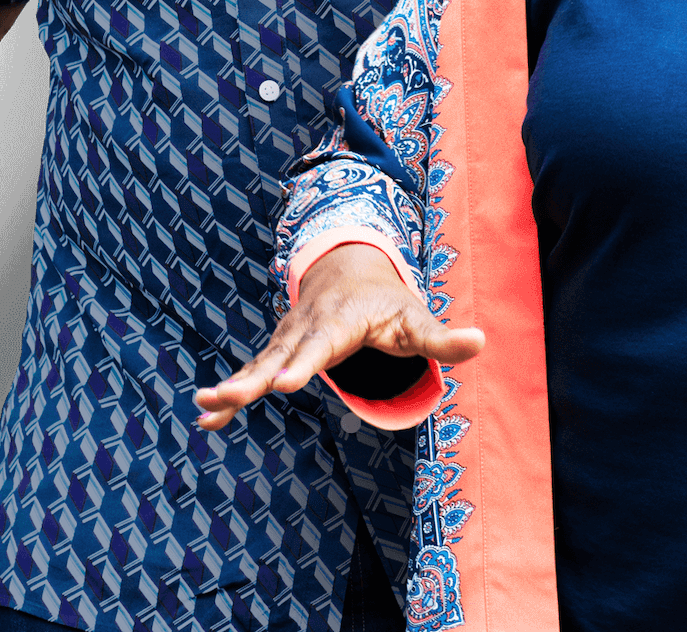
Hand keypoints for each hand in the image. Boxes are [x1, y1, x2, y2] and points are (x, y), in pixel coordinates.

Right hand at [193, 242, 484, 428]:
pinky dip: (229, 393)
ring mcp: (287, 338)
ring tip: (205, 406)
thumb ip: (443, 337)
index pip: (321, 345)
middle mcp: (307, 327)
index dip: (301, 364)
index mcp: (341, 321)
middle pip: (279, 355)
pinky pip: (251, 372)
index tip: (280, 383)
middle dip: (253, 377)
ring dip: (232, 385)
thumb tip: (481, 343)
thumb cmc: (389, 301)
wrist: (349, 267)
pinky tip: (206, 418)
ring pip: (257, 363)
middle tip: (229, 397)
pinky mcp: (276, 350)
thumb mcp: (417, 318)